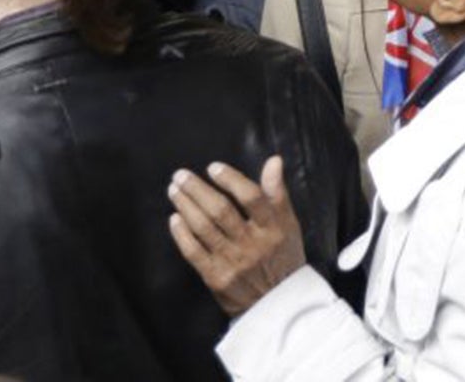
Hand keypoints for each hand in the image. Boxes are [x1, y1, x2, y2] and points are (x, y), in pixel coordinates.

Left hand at [167, 157, 306, 317]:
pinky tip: (174, 219)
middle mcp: (252, 243)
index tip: (213, 167)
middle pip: (221, 211)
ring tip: (174, 191)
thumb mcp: (290, 224)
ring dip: (186, 207)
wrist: (276, 304)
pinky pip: (194, 252)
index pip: (251, 197)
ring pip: (204, 228)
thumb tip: (273, 161)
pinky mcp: (216, 277)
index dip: (231, 180)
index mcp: (273, 227)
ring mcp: (232, 261)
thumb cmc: (283, 257)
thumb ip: (278, 193)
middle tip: (180, 175)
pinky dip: (182, 234)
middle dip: (197, 190)